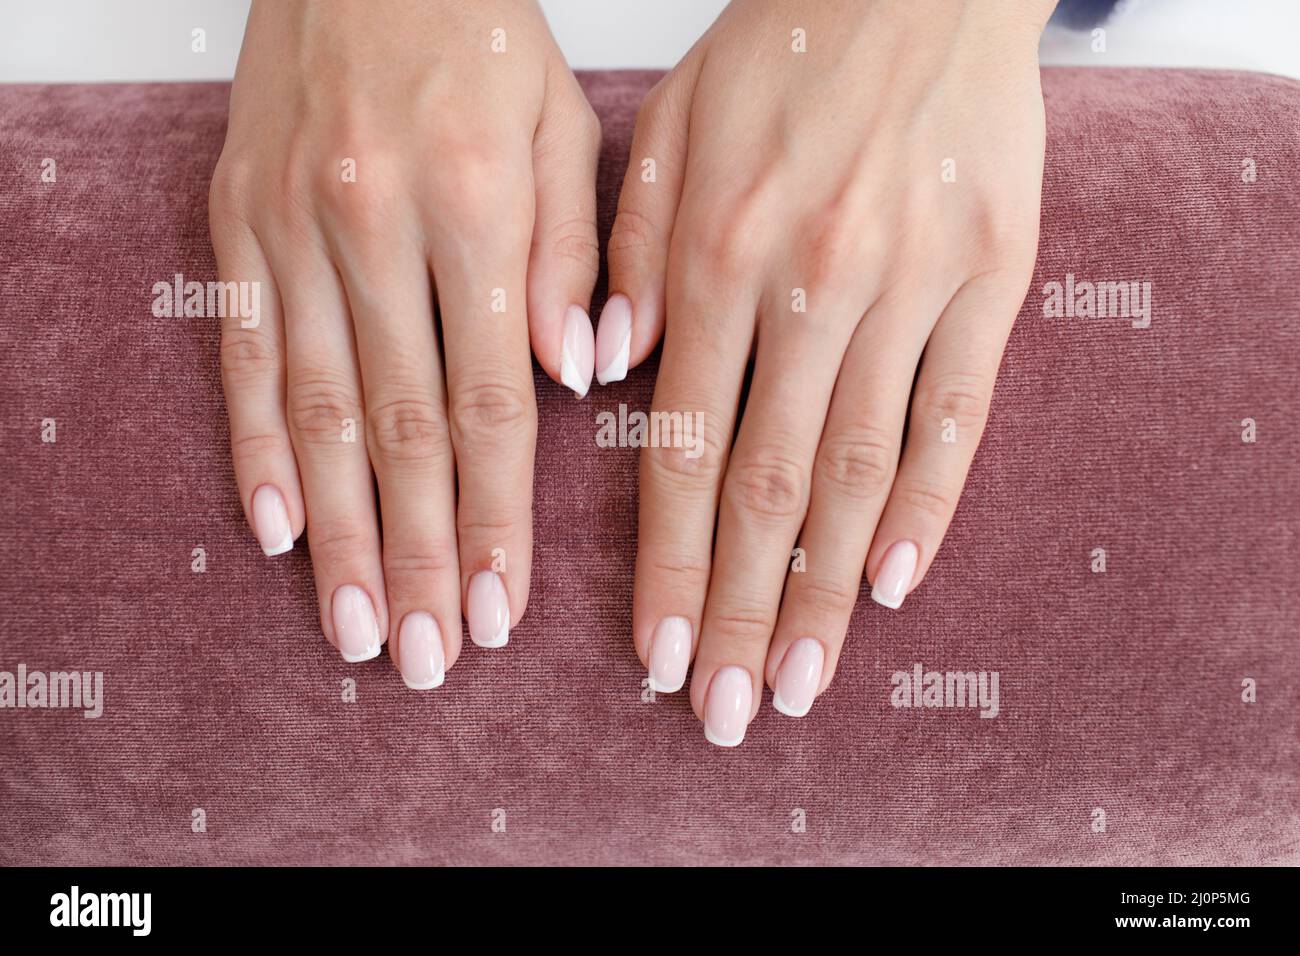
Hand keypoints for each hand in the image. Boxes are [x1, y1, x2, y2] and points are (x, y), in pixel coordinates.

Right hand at [210, 0, 600, 684]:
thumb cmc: (478, 35)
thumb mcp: (563, 125)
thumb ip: (578, 256)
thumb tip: (577, 383)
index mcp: (475, 207)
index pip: (492, 404)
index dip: (499, 518)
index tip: (506, 607)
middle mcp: (375, 227)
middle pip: (403, 431)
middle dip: (421, 556)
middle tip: (433, 656)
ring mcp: (292, 229)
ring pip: (320, 412)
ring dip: (339, 534)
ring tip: (359, 627)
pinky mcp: (233, 223)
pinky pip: (242, 353)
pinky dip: (257, 446)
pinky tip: (275, 529)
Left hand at [603, 0, 1052, 742]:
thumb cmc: (782, 48)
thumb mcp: (670, 127)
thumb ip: (626, 255)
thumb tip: (599, 374)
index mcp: (720, 255)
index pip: (684, 451)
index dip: (671, 568)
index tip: (659, 657)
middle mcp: (812, 286)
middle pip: (770, 488)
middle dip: (744, 612)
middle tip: (729, 710)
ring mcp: (911, 285)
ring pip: (861, 471)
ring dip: (828, 589)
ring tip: (804, 679)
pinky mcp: (996, 277)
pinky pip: (960, 413)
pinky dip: (929, 502)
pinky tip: (895, 581)